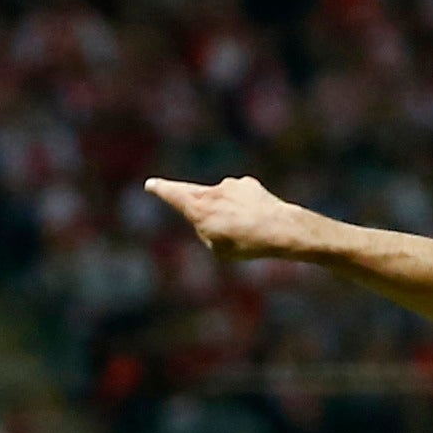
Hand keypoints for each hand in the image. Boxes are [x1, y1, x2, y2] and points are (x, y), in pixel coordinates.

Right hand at [143, 176, 321, 263]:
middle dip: (195, 205)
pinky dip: (244, 208)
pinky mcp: (248, 184)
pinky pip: (240, 198)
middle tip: (196, 211)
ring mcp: (231, 185)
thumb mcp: (217, 248)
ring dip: (227, 212)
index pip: (173, 194)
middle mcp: (212, 191)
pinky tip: (257, 221)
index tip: (151, 185)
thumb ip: (207, 231)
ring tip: (245, 231)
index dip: (161, 190)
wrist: (281, 229)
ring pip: (221, 199)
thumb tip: (211, 218)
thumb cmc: (247, 243)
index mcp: (198, 207)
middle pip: (196, 195)